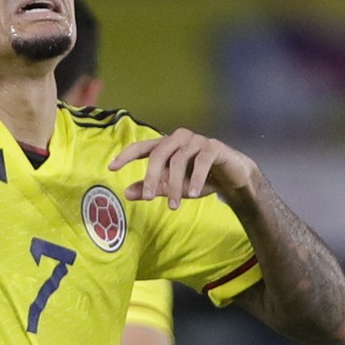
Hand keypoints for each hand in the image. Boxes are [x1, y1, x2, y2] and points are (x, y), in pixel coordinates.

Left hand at [109, 129, 255, 209]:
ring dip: (175, 185)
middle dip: (152, 177)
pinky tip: (193, 194)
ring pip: (178, 160)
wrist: (232, 179)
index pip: (141, 147)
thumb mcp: (174, 187)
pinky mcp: (213, 147)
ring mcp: (197, 140)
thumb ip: (153, 187)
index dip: (126, 155)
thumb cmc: (200, 179)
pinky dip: (195, 179)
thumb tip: (126, 193)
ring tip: (174, 206)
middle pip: (158, 154)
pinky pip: (201, 161)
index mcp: (166, 146)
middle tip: (148, 197)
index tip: (111, 167)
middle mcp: (179, 139)